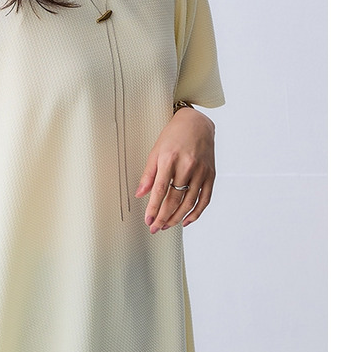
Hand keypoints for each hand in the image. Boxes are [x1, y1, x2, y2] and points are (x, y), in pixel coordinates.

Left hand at [135, 107, 215, 232]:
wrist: (197, 123)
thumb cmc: (173, 136)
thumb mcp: (155, 151)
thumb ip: (148, 174)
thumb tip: (140, 194)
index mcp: (170, 159)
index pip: (160, 190)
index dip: (153, 208)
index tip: (148, 220)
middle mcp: (187, 166)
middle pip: (175, 199)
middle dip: (164, 217)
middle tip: (155, 228)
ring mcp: (201, 171)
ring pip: (189, 202)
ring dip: (177, 218)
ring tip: (167, 226)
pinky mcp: (211, 175)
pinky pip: (205, 199)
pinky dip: (196, 212)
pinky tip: (186, 220)